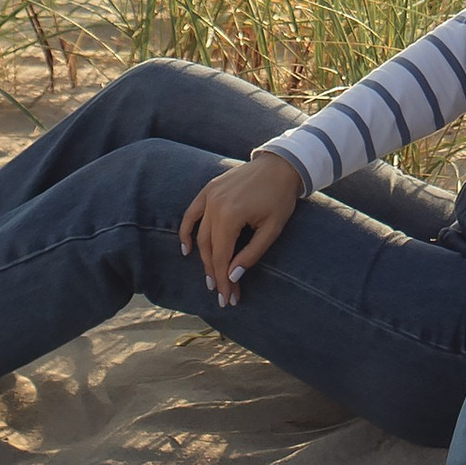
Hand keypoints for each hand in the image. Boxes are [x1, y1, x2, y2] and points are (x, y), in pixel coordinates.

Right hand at [179, 154, 306, 305]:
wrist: (279, 165)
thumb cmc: (279, 197)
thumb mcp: (272, 229)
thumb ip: (251, 254)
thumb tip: (232, 276)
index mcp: (230, 215)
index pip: (221, 257)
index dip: (223, 281)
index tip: (227, 299)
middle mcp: (215, 205)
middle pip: (209, 249)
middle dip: (215, 274)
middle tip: (224, 294)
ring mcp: (209, 195)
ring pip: (200, 235)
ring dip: (203, 258)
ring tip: (211, 278)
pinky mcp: (209, 189)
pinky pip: (191, 213)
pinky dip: (186, 231)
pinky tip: (187, 249)